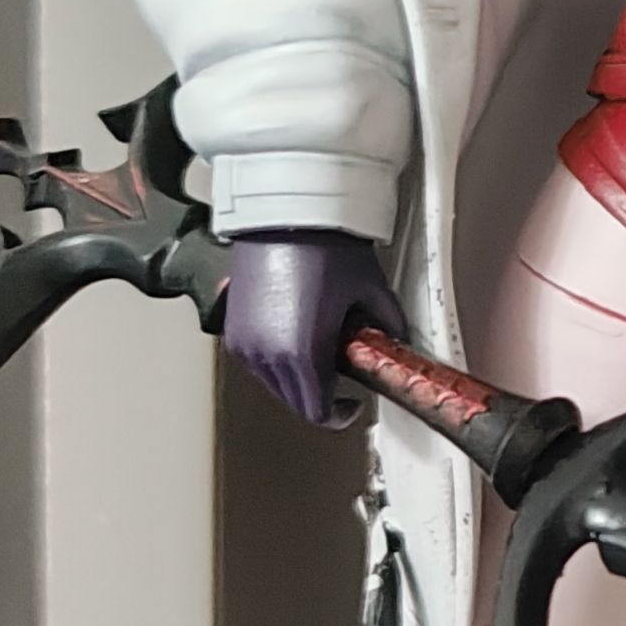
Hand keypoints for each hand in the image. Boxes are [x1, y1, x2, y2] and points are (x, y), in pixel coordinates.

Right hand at [223, 231, 403, 425]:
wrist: (285, 211)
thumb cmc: (324, 244)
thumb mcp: (370, 291)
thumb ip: (387, 325)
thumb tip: (394, 336)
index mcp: (300, 355)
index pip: (316, 412)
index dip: (338, 415)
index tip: (350, 405)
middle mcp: (266, 354)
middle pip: (294, 400)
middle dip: (319, 394)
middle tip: (341, 374)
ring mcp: (244, 340)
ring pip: (272, 382)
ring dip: (295, 377)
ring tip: (318, 349)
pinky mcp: (231, 324)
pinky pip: (255, 358)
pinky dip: (275, 357)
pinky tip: (294, 334)